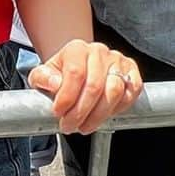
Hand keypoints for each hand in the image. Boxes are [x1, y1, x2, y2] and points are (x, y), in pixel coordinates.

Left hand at [28, 40, 142, 135]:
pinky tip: (104, 116)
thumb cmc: (60, 75)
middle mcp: (98, 52)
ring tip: (85, 125)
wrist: (78, 71)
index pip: (75, 73)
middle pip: (94, 86)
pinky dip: (118, 109)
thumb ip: (42, 78)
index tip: (58, 113)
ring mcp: (118, 61)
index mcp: (76, 49)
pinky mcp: (132, 72)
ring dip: (98, 115)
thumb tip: (55, 83)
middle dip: (81, 112)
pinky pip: (130, 94)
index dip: (67, 98)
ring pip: (114, 92)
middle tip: (70, 126)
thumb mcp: (42, 75)